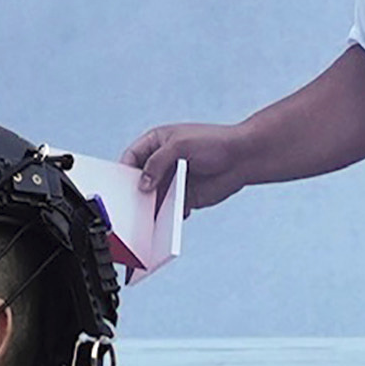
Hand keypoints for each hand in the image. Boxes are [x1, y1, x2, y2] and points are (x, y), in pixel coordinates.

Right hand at [121, 119, 250, 214]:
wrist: (243, 158)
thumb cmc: (214, 142)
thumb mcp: (180, 145)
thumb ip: (157, 163)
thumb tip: (142, 185)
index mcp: (156, 143)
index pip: (132, 158)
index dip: (124, 172)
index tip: (121, 186)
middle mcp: (162, 163)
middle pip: (140, 181)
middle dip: (135, 194)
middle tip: (131, 207)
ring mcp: (173, 181)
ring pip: (153, 199)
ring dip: (150, 209)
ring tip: (147, 220)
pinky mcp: (185, 197)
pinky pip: (169, 211)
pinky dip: (167, 218)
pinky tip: (167, 223)